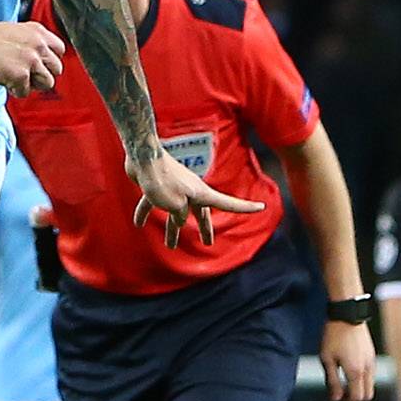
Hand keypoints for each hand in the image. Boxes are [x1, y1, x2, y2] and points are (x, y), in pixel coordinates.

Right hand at [0, 20, 66, 94]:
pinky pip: (26, 92)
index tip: (42, 65)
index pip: (60, 49)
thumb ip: (31, 41)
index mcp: (38, 32)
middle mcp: (38, 45)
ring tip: (18, 81)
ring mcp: (31, 61)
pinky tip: (6, 82)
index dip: (50, 60)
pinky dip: (16, 90)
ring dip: (32, 85)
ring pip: (47, 83)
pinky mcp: (21, 75)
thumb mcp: (15, 30)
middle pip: (57, 68)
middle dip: (43, 74)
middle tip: (30, 76)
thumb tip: (38, 55)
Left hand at [127, 152, 263, 248]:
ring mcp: (173, 188)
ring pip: (175, 212)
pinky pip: (152, 203)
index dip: (245, 207)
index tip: (262, 207)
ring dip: (172, 229)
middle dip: (204, 229)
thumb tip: (179, 219)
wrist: (142, 155)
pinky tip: (138, 223)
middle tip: (207, 243)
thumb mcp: (175, 204)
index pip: (228, 203)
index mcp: (200, 194)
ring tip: (170, 245)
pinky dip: (146, 213)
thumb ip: (180, 215)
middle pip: (199, 213)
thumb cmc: (161, 179)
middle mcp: (189, 191)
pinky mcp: (157, 186)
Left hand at [319, 321, 375, 400]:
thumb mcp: (327, 359)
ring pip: (371, 386)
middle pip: (367, 395)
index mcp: (356, 372)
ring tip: (344, 387)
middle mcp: (368, 369)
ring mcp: (372, 362)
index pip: (357, 398)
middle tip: (342, 400)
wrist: (347, 315)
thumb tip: (335, 399)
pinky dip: (363, 381)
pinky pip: (371, 375)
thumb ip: (333, 381)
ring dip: (359, 390)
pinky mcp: (372, 355)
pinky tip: (350, 376)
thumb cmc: (333, 336)